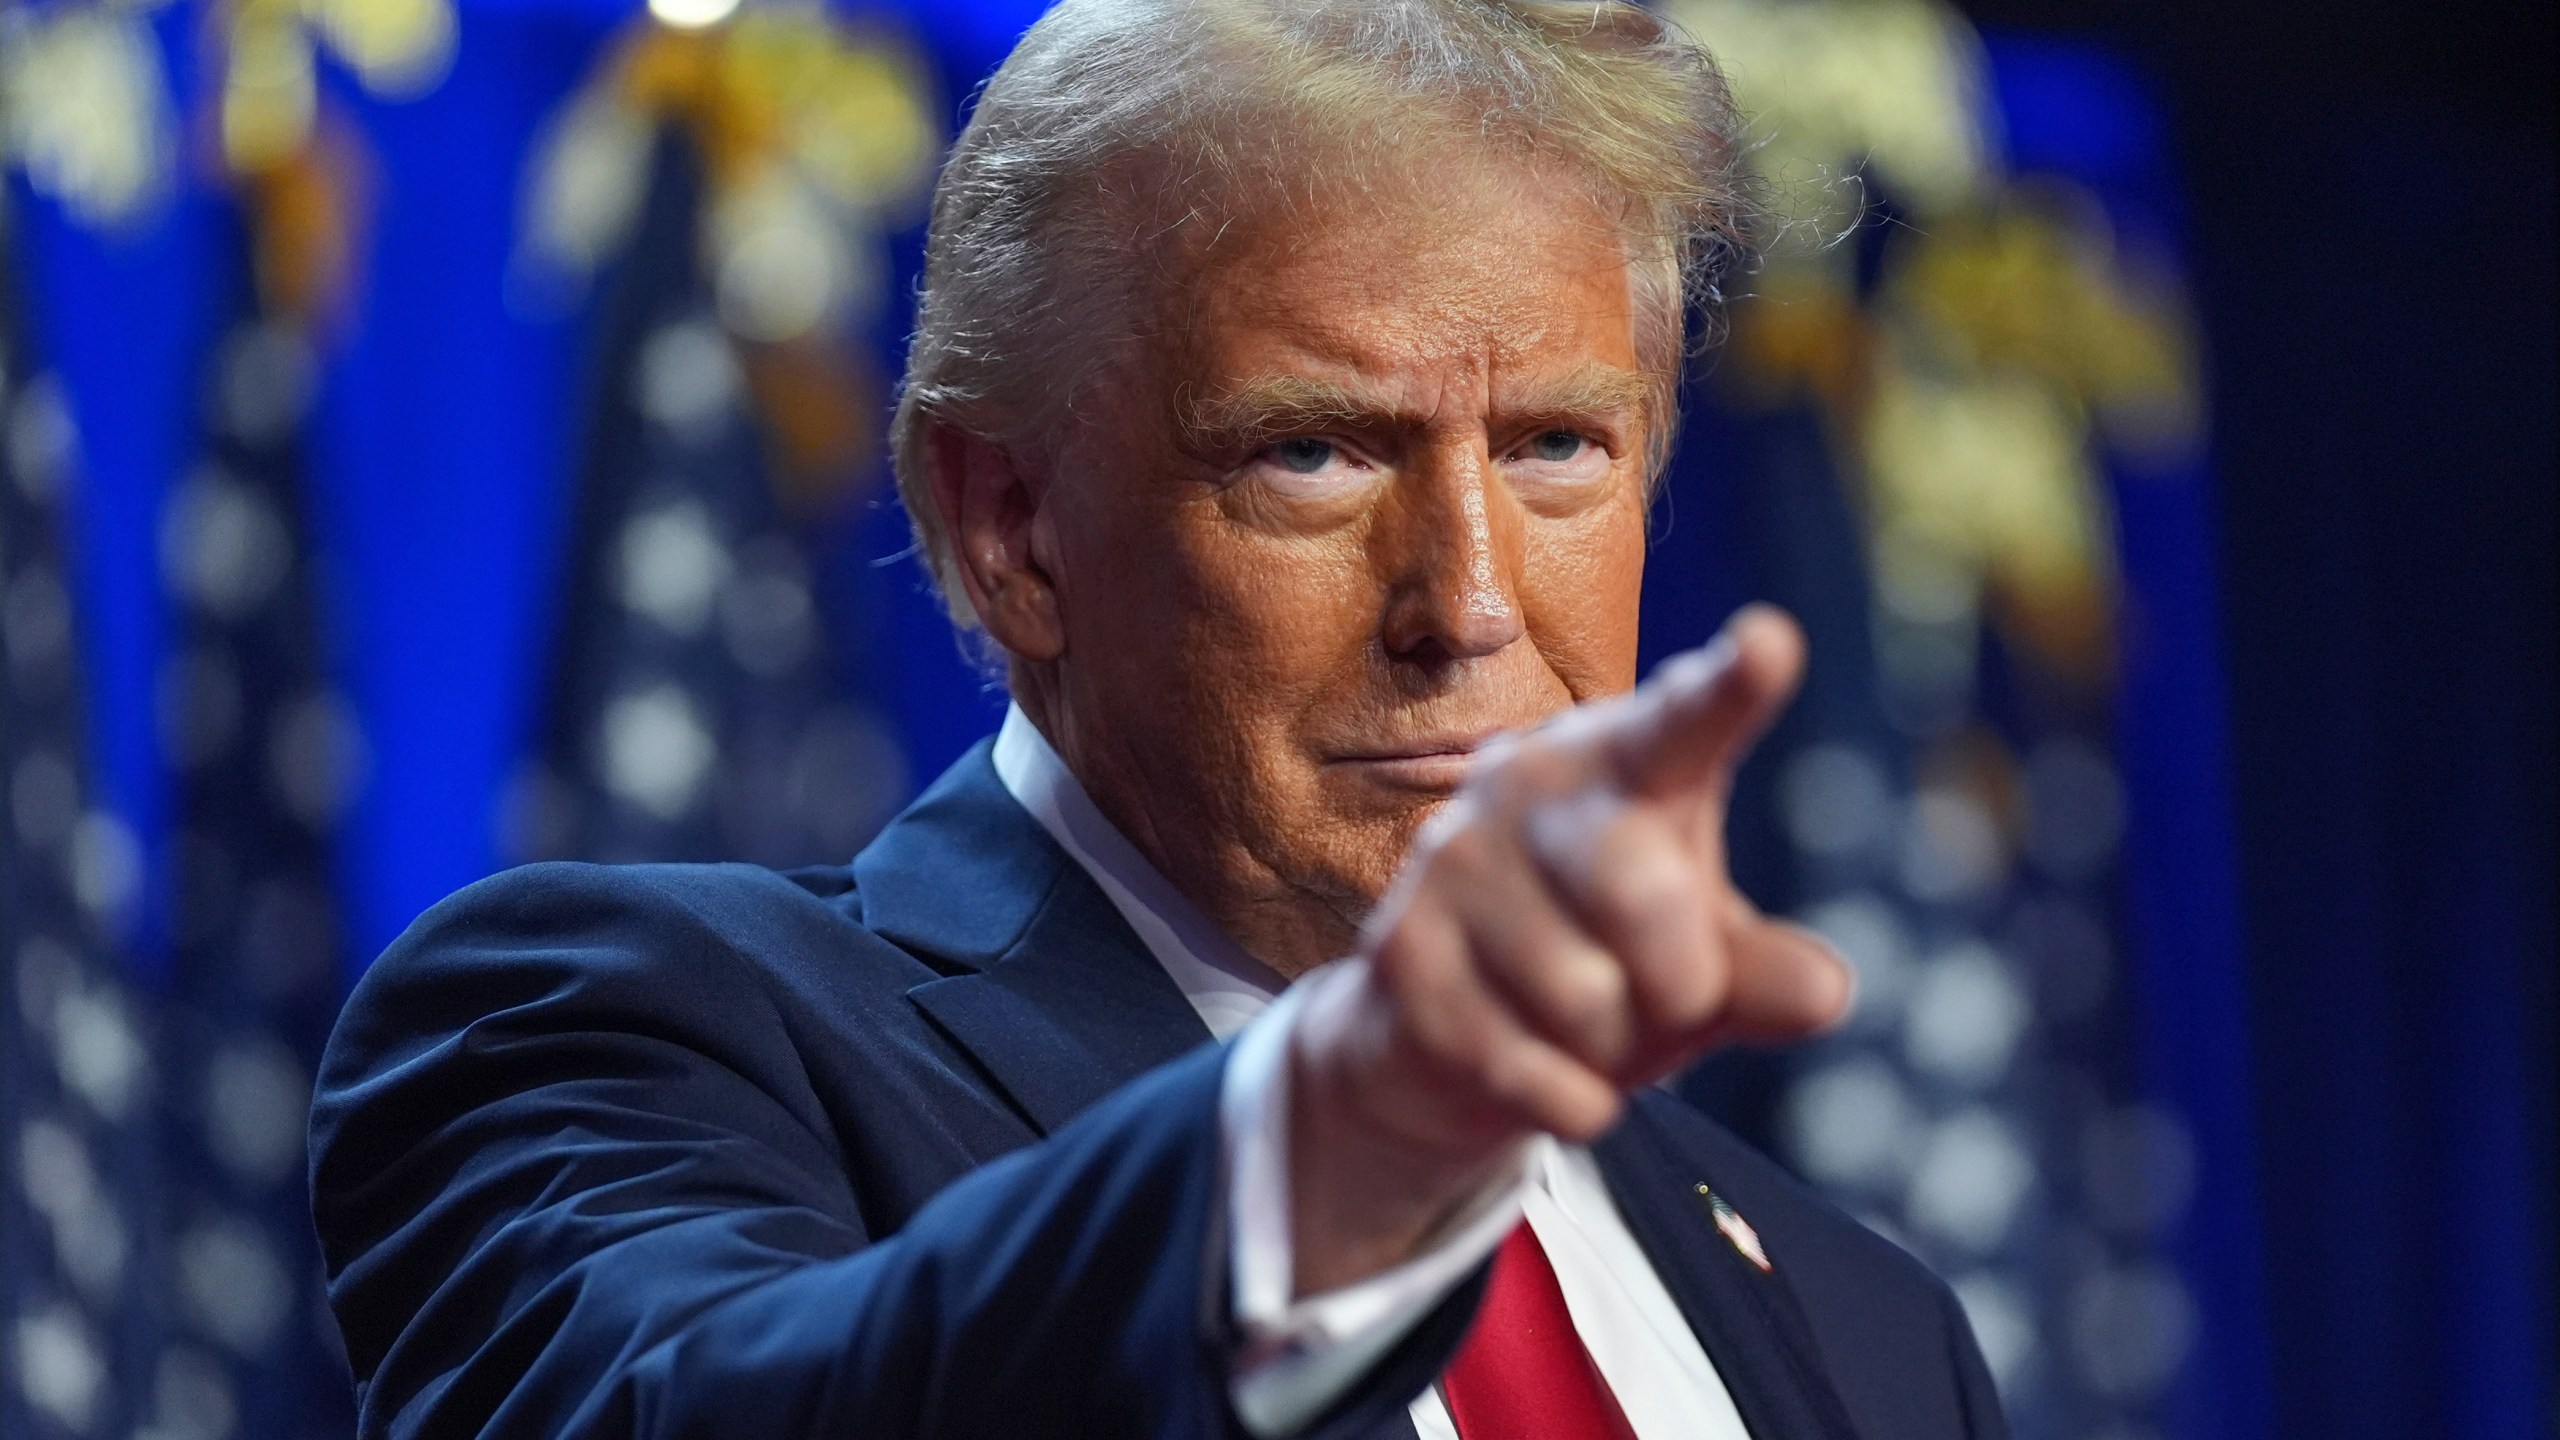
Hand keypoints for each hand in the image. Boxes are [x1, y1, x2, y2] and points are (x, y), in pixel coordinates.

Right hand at [1283, 605, 1852, 1294]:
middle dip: (1681, 982)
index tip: (1769, 645)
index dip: (1729, 690)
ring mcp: (1452, 862)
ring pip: (1585, 998)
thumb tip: (1824, 990)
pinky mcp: (1400, 954)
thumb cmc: (1606, 969)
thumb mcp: (1703, 965)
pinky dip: (1568, 1099)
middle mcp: (1529, 784)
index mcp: (1624, 759)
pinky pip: (1528, 1067)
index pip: (1684, 723)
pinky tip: (1543, 1072)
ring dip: (1611, 1047)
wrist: (1438, 1041)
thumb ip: (1764, 972)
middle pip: (1643, 893)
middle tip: (1668, 996)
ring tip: (1579, 1021)